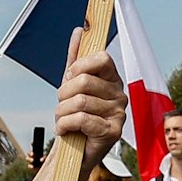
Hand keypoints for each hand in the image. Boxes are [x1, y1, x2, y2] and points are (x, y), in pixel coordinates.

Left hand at [18, 28, 128, 180]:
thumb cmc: (75, 114)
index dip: (80, 65)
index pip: (102, 57)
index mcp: (112, 79)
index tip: (70, 77)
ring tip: (63, 119)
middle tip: (62, 104)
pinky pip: (82, 119)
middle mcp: (120, 94)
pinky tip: (65, 130)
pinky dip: (65, 125)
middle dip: (63, 93)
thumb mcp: (72, 84)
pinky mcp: (113, 132)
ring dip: (61, 112)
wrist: (72, 149)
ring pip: (80, 101)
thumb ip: (76, 57)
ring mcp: (119, 114)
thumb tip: (80, 31)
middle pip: (84, 81)